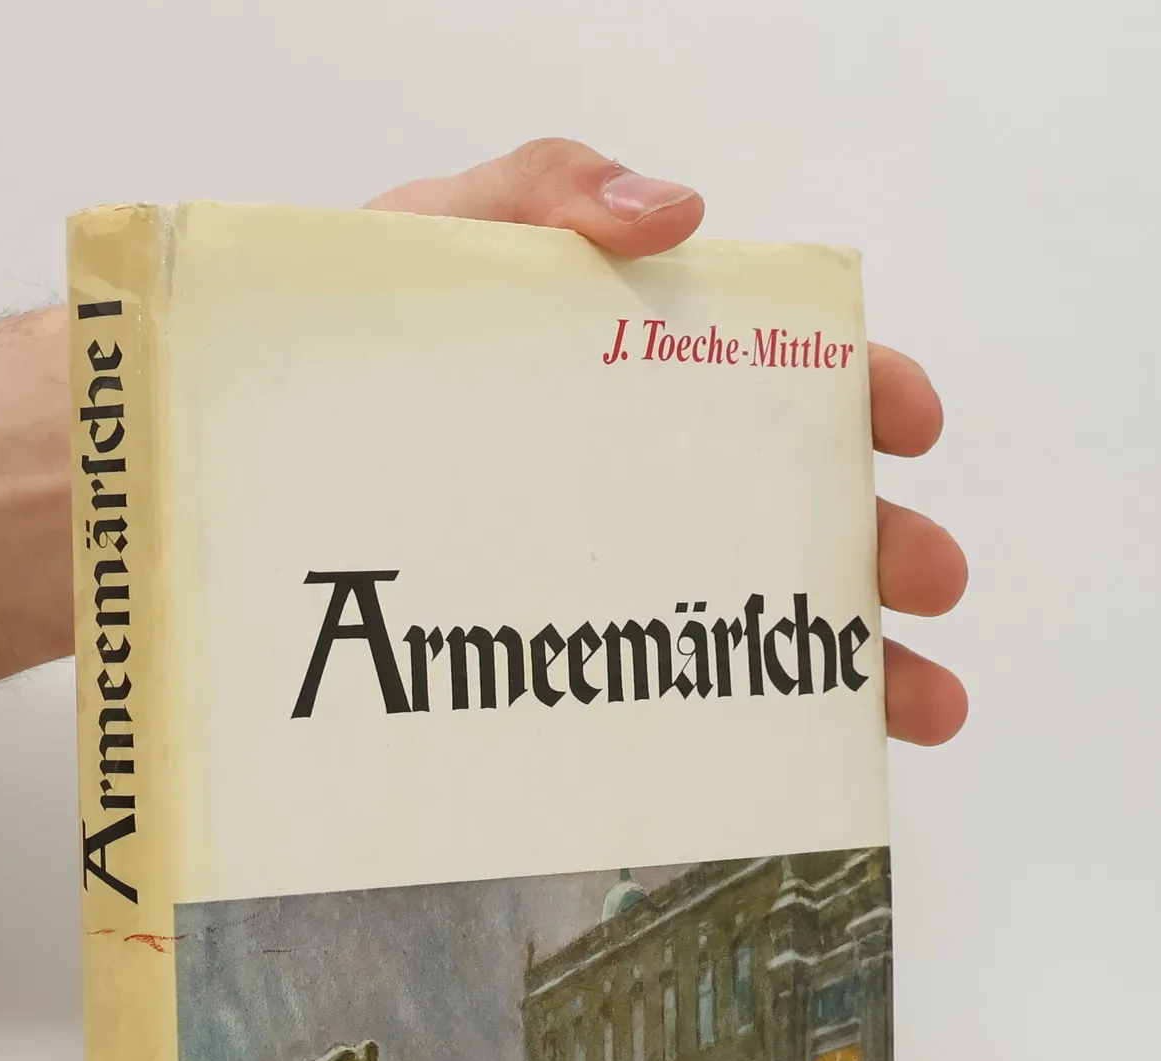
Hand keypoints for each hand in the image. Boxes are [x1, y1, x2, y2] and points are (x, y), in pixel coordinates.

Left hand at [370, 140, 967, 745]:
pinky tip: (808, 763)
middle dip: (882, 547)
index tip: (906, 421)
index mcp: (638, 368)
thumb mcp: (434, 240)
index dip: (860, 393)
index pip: (780, 374)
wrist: (235, 479)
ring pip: (759, 620)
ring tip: (921, 705)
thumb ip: (545, 195)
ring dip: (858, 661)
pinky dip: (754, 733)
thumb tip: (679, 209)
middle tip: (925, 578)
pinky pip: (674, 702)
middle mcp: (643, 478)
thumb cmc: (335, 347)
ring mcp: (609, 574)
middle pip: (798, 509)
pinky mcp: (561, 660)